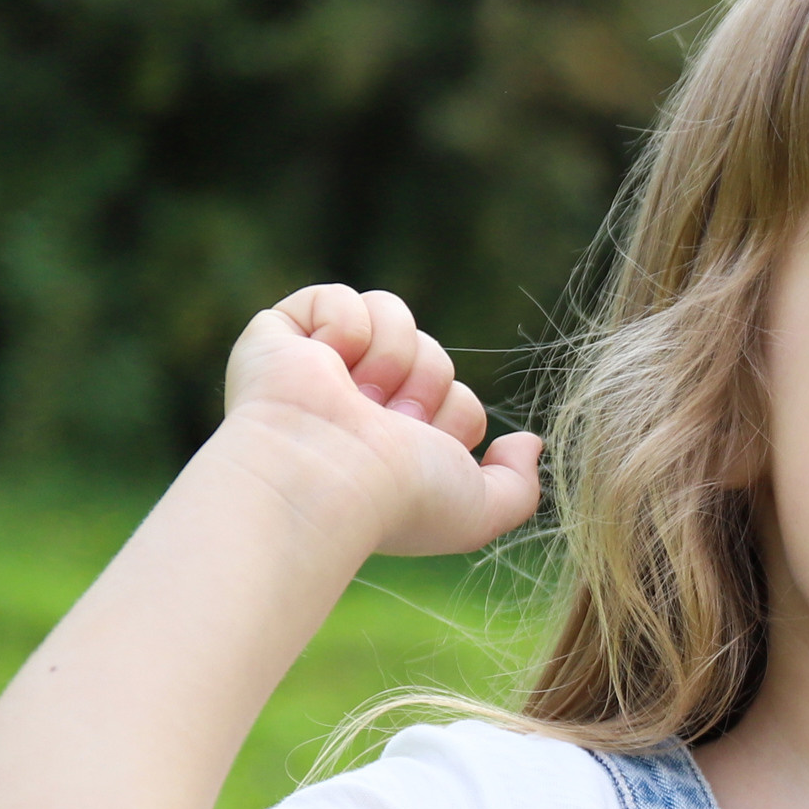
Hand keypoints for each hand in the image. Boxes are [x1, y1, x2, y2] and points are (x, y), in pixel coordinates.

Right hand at [220, 283, 541, 556]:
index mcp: (399, 446)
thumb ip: (518, 487)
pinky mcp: (281, 334)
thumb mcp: (481, 510)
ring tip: (358, 397)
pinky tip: (324, 364)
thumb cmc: (401, 498)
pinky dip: (345, 327)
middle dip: (425, 385)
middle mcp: (362, 407)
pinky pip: (340, 297)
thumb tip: (527, 442)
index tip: (421, 447)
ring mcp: (320, 369)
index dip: (454, 419)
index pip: (460, 400)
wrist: (328, 474)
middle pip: (435, 356)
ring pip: (394, 316)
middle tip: (386, 421)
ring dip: (392, 356)